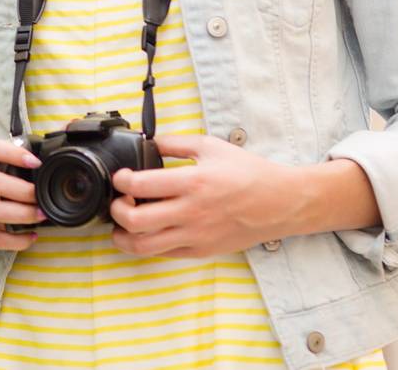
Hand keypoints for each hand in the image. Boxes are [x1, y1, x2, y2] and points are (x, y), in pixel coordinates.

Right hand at [0, 137, 44, 254]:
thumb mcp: (2, 183)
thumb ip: (21, 176)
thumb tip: (51, 173)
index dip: (10, 152)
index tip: (35, 162)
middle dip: (19, 189)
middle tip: (39, 196)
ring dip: (19, 213)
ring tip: (39, 216)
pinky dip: (16, 239)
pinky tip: (30, 237)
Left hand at [109, 134, 298, 257]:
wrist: (281, 203)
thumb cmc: (249, 174)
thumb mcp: (210, 147)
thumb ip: (175, 143)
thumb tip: (147, 141)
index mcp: (193, 182)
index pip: (141, 185)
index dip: (121, 181)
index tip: (121, 178)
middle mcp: (192, 212)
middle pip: (135, 221)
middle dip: (115, 211)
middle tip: (118, 201)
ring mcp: (196, 236)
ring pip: (144, 246)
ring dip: (124, 235)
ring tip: (123, 223)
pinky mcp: (202, 251)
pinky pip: (164, 255)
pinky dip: (148, 245)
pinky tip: (147, 232)